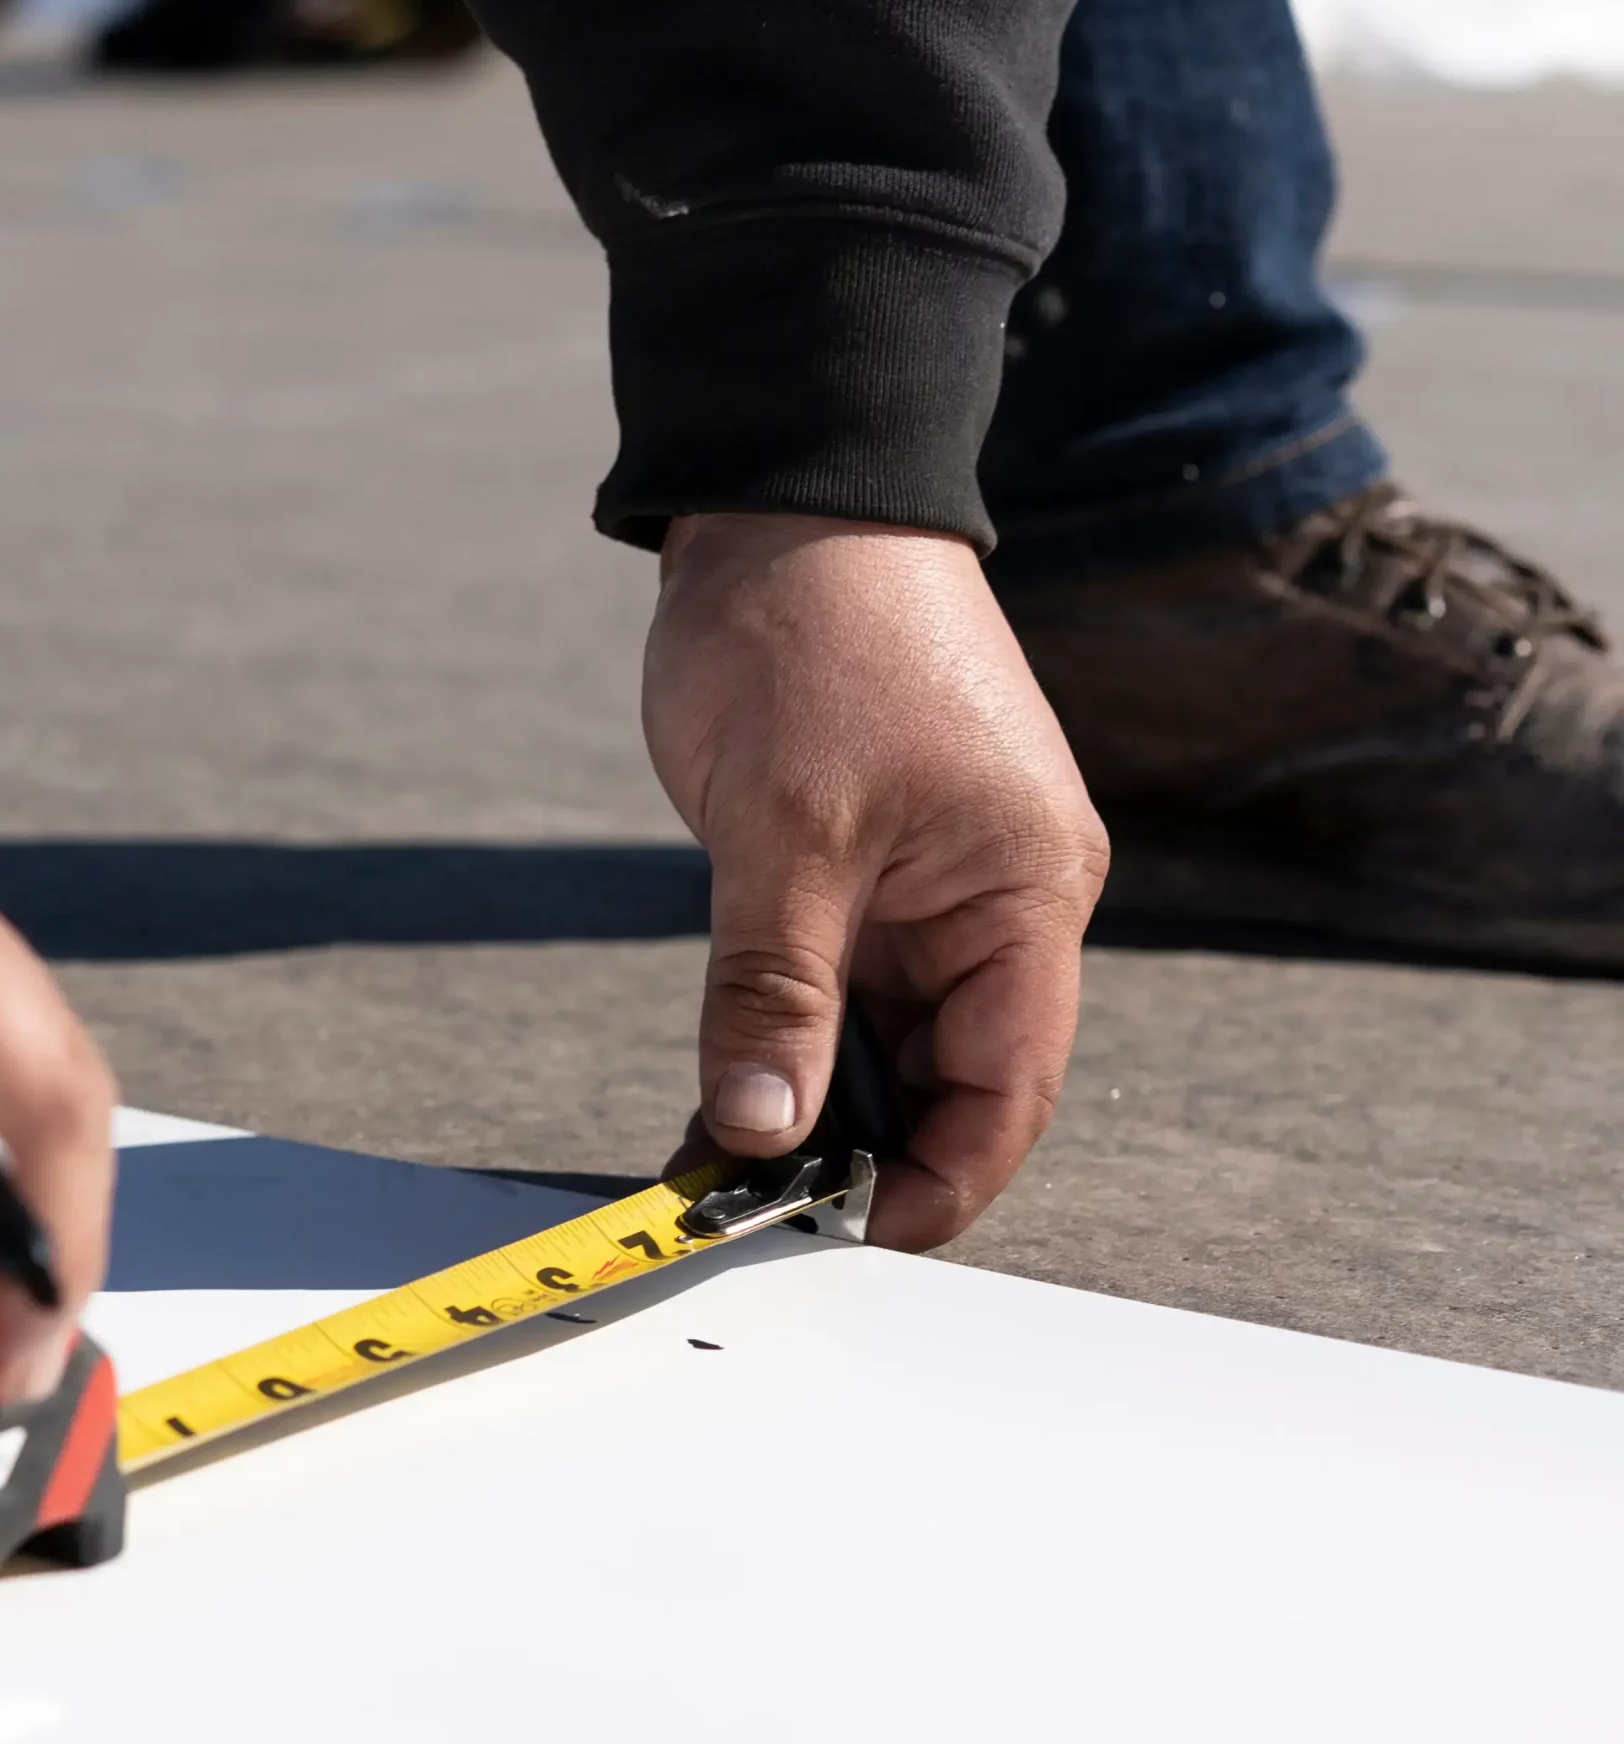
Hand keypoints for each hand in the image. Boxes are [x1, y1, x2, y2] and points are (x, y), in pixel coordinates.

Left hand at [644, 514, 1107, 1248]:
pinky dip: (781, 1046)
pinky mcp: (860, 873)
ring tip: (721, 1175)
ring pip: (883, 1044)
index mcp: (1027, 893)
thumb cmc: (812, 640)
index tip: (847, 1239)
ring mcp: (928, 890)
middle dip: (863, 1153)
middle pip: (950, 1080)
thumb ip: (774, 995)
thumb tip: (759, 1135)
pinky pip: (833, 991)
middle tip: (752, 1216)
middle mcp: (997, 904)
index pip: (1012, 1086)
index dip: (942, 1182)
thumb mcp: (786, 836)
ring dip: (813, 1105)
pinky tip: (716, 1102)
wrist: (785, 504)